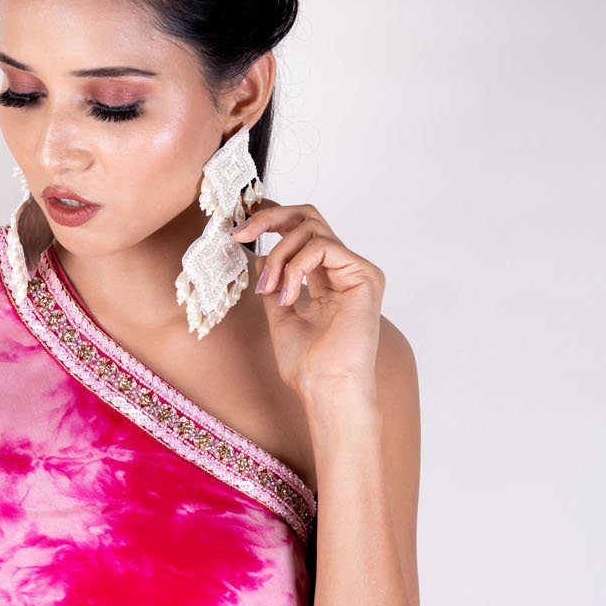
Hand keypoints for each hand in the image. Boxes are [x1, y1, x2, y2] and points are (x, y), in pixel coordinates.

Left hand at [229, 199, 383, 398]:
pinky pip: (322, 247)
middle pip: (309, 217)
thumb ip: (274, 285)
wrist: (325, 389)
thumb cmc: (308, 366)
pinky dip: (296, 267)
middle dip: (270, 218)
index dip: (272, 221)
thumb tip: (261, 256)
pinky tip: (289, 296)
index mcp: (328, 280)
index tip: (240, 229)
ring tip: (269, 289)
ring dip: (280, 255)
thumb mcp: (279, 316)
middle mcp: (344, 271)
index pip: (301, 233)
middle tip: (240, 233)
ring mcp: (356, 271)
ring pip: (311, 229)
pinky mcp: (365, 274)